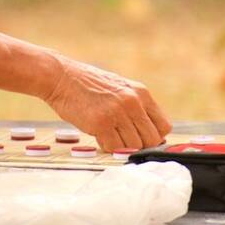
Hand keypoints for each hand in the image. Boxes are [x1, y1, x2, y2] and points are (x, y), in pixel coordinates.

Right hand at [42, 59, 171, 150]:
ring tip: (108, 135)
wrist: (60, 77)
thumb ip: (136, 106)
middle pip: (152, 140)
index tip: (144, 139)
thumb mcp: (120, 88)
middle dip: (140, 146)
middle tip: (125, 142)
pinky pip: (114, 147)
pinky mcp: (101, 123)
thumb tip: (148, 132)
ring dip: (122, 147)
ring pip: (133, 146)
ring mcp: (118, 113)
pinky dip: (107, 147)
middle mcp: (133, 102)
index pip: (164, 126)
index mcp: (141, 93)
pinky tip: (99, 136)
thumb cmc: (87, 85)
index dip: (155, 137)